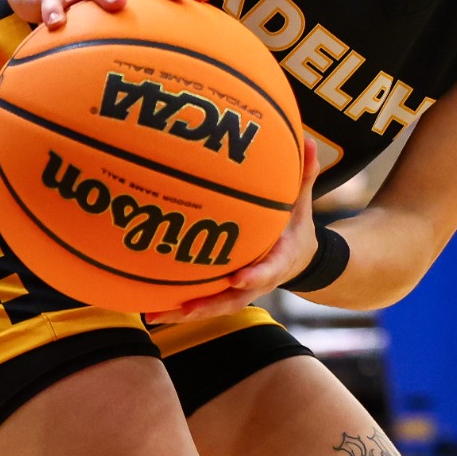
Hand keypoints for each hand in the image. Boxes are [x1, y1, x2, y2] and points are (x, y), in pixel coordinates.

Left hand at [149, 139, 320, 322]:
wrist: (299, 258)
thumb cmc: (295, 228)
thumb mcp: (303, 204)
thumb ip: (304, 176)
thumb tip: (308, 140)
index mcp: (279, 261)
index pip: (269, 271)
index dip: (255, 276)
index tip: (237, 277)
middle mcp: (258, 282)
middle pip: (234, 299)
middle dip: (210, 306)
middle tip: (186, 307)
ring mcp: (241, 291)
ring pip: (214, 307)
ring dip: (185, 313)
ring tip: (154, 315)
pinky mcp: (226, 293)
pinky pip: (203, 303)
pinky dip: (178, 308)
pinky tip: (148, 309)